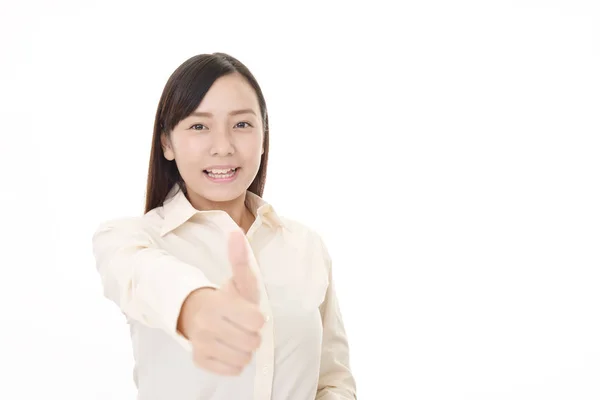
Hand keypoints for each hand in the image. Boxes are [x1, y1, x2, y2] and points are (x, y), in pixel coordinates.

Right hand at [177, 230, 264, 375]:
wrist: (195, 312)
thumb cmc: (226, 297)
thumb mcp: (238, 279)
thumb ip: (240, 259)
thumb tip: (236, 232)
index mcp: (218, 304)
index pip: (257, 322)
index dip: (257, 317)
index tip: (248, 312)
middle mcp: (206, 326)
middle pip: (252, 342)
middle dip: (251, 334)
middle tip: (241, 325)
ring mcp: (201, 345)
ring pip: (244, 359)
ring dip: (244, 349)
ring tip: (235, 336)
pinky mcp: (200, 361)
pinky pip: (232, 370)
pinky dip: (234, 362)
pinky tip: (227, 347)